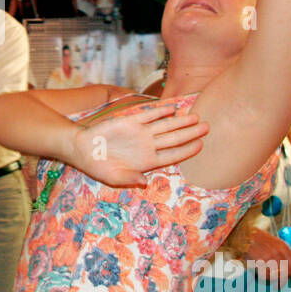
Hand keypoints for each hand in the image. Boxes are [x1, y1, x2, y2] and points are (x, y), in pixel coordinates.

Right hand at [69, 105, 208, 187]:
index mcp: (148, 161)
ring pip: (166, 125)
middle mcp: (148, 145)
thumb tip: (144, 182)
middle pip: (175, 138)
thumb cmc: (98, 166)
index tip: (201, 145)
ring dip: (181, 121)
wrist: (82, 149)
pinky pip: (149, 115)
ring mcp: (141, 132)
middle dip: (192, 133)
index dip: (188, 150)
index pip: (173, 155)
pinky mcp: (130, 120)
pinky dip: (160, 111)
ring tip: (196, 117)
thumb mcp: (113, 177)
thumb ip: (130, 178)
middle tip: (208, 127)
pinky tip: (172, 108)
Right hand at [244, 229, 290, 289]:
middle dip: (289, 279)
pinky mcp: (259, 263)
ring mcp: (268, 258)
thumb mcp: (277, 242)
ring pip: (279, 277)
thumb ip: (286, 254)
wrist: (245, 236)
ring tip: (277, 283)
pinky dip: (268, 279)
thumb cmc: (261, 240)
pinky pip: (267, 277)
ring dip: (279, 282)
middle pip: (289, 272)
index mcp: (284, 246)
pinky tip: (267, 277)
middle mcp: (278, 253)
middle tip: (286, 283)